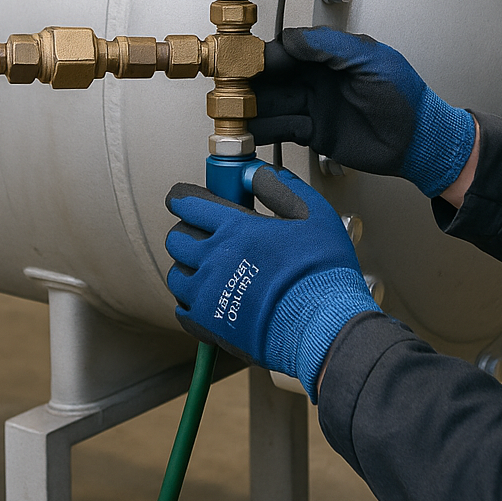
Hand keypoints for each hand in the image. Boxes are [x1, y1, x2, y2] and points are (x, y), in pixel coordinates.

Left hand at [165, 165, 380, 400]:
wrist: (324, 326)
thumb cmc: (321, 271)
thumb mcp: (312, 214)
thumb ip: (280, 187)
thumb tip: (255, 174)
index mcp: (235, 229)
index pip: (191, 205)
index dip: (181, 198)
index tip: (179, 198)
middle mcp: (214, 259)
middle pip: (177, 239)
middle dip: (185, 230)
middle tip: (199, 232)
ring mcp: (209, 295)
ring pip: (177, 275)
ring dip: (187, 267)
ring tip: (204, 267)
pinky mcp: (211, 325)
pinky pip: (183, 309)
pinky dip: (191, 301)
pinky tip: (209, 298)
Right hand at [249, 27, 475, 198]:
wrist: (419, 142)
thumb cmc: (405, 99)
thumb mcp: (372, 61)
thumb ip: (332, 47)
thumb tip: (294, 38)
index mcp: (332, 56)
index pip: (289, 49)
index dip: (267, 56)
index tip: (248, 61)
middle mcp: (320, 79)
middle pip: (275, 76)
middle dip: (252, 81)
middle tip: (231, 87)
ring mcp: (315, 106)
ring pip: (274, 103)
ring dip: (253, 107)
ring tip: (233, 112)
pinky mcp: (315, 133)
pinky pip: (284, 128)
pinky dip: (265, 130)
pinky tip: (249, 131)